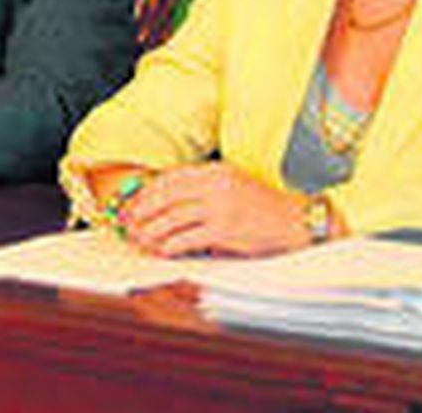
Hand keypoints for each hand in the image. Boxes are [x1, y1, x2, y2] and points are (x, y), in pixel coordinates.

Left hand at [118, 164, 309, 256]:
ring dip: (151, 230)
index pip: (170, 178)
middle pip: (166, 195)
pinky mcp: (225, 230)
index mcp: (215, 171)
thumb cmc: (261, 206)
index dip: (147, 191)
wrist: (294, 221)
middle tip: (128, 222)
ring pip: (172, 217)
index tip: (131, 203)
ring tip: (140, 238)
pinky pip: (187, 238)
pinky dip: (170, 245)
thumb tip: (164, 201)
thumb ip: (202, 188)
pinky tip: (161, 250)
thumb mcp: (231, 184)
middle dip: (142, 210)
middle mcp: (216, 185)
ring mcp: (221, 207)